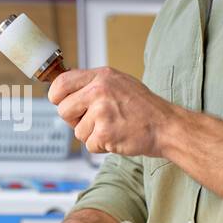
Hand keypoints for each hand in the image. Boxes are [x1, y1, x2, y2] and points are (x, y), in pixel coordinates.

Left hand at [48, 67, 173, 157]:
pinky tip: (116, 137)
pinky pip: (89, 145)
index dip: (56, 96)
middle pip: (63, 110)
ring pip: (77, 131)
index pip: (61, 83)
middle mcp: (99, 90)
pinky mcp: (105, 133)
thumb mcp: (118, 83)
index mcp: (101, 76)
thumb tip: (62, 88)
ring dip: (91, 135)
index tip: (60, 102)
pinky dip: (101, 146)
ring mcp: (102, 112)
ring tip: (112, 127)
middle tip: (93, 120)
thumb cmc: (142, 107)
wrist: (165, 126)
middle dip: (74, 120)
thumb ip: (93, 83)